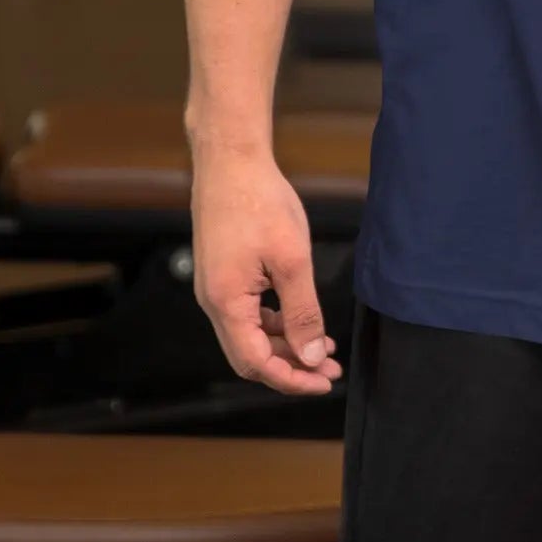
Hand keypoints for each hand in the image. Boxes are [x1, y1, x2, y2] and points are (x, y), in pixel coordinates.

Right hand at [191, 147, 342, 394]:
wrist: (231, 160)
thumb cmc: (260, 202)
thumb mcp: (291, 260)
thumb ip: (302, 312)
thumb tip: (310, 356)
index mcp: (226, 304)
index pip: (256, 363)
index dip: (291, 379)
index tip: (323, 382)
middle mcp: (213, 302)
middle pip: (251, 355)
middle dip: (291, 365)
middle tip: (328, 368)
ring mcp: (216, 287)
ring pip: (250, 334)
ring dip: (285, 343)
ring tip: (323, 345)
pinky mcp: (222, 273)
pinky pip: (247, 312)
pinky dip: (274, 321)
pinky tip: (299, 318)